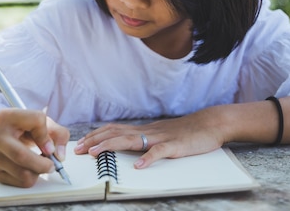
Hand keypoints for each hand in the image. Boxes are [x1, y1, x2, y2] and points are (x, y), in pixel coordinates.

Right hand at [0, 108, 69, 186]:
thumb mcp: (38, 122)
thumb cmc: (18, 129)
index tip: (49, 144)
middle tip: (52, 164)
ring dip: (38, 172)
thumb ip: (56, 133)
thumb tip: (59, 155)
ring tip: (40, 164)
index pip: (36, 120)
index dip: (47, 134)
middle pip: (21, 156)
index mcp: (7, 117)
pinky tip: (31, 169)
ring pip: (23, 174)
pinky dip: (32, 178)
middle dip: (42, 164)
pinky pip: (21, 182)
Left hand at [74, 109, 225, 168]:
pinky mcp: (175, 146)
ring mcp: (160, 138)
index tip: (81, 142)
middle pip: (116, 133)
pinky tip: (138, 166)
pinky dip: (148, 158)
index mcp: (144, 129)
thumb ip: (146, 138)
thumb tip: (128, 143)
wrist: (210, 123)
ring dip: (111, 146)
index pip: (114, 129)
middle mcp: (148, 131)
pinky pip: (159, 152)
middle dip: (95, 141)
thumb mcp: (161, 134)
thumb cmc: (187, 131)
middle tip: (79, 149)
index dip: (96, 135)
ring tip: (96, 154)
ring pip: (131, 140)